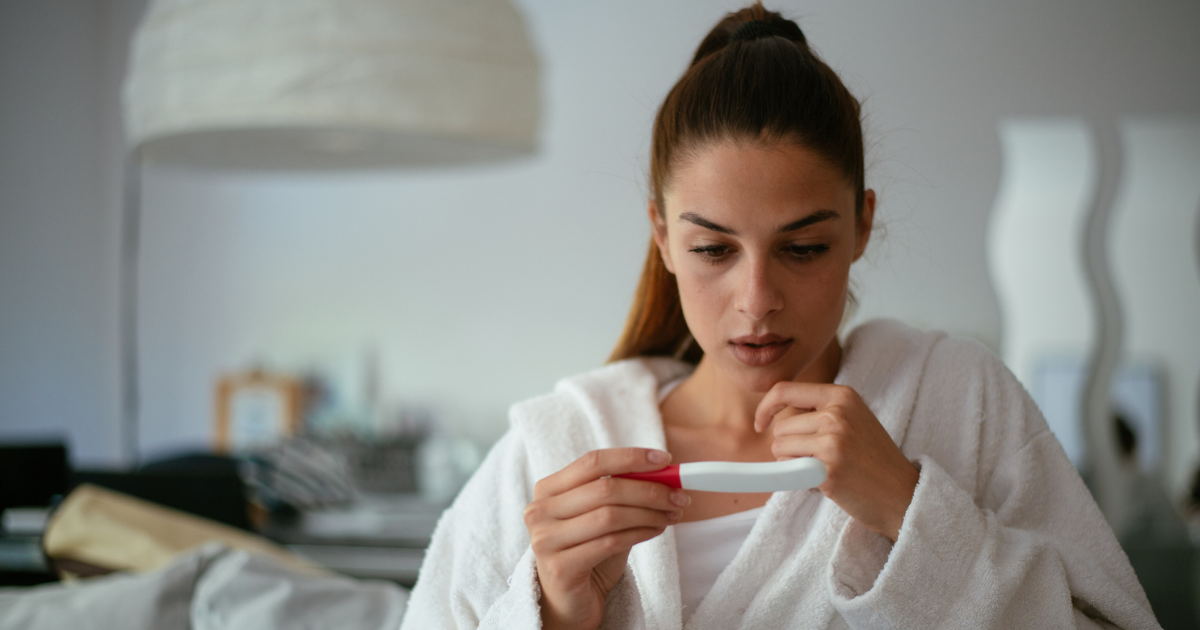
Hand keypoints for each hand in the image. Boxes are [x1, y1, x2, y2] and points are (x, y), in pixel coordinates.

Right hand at [524, 448, 690, 629]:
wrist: (570, 601)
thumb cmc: (588, 552)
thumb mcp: (602, 515)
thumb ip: (622, 492)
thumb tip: (666, 473)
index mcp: (548, 489)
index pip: (592, 462)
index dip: (631, 457)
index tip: (665, 459)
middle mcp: (540, 511)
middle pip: (605, 489)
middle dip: (650, 490)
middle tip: (679, 495)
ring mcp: (546, 540)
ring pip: (610, 516)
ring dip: (649, 513)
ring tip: (671, 514)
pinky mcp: (560, 567)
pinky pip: (610, 543)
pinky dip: (640, 534)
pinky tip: (656, 531)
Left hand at [754, 383, 917, 540]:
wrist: (902, 493)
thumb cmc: (873, 459)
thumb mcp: (853, 419)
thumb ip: (820, 409)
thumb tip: (775, 410)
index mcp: (842, 395)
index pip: (785, 390)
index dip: (766, 407)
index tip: (761, 423)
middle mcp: (837, 414)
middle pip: (781, 427)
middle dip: (790, 446)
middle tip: (818, 458)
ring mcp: (833, 441)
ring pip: (780, 448)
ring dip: (792, 462)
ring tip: (823, 468)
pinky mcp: (828, 469)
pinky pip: (789, 469)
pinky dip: (798, 478)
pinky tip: (824, 481)